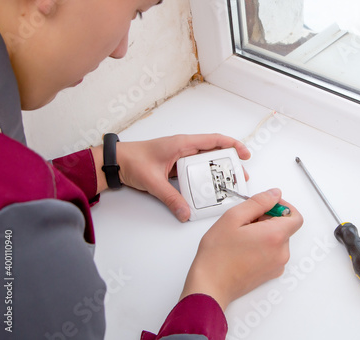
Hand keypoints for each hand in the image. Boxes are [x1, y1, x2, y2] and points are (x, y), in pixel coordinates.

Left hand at [91, 134, 250, 221]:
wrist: (116, 162)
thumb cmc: (132, 161)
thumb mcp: (153, 182)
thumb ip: (170, 198)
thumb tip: (185, 212)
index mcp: (182, 143)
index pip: (214, 140)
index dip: (232, 145)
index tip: (244, 154)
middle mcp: (183, 147)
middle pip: (213, 151)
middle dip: (229, 162)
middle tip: (240, 175)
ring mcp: (180, 156)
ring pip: (205, 160)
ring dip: (217, 169)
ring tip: (228, 182)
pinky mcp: (175, 164)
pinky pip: (195, 168)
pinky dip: (204, 176)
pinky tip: (208, 187)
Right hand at [179, 189, 303, 310]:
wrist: (210, 285)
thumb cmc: (217, 256)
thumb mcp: (233, 217)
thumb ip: (258, 202)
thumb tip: (274, 194)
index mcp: (275, 236)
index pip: (295, 216)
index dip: (282, 206)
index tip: (268, 205)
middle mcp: (281, 252)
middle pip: (285, 227)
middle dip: (268, 219)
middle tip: (246, 221)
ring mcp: (277, 265)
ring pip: (278, 239)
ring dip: (265, 233)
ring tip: (242, 236)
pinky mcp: (271, 273)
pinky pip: (274, 252)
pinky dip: (263, 246)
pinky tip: (244, 248)